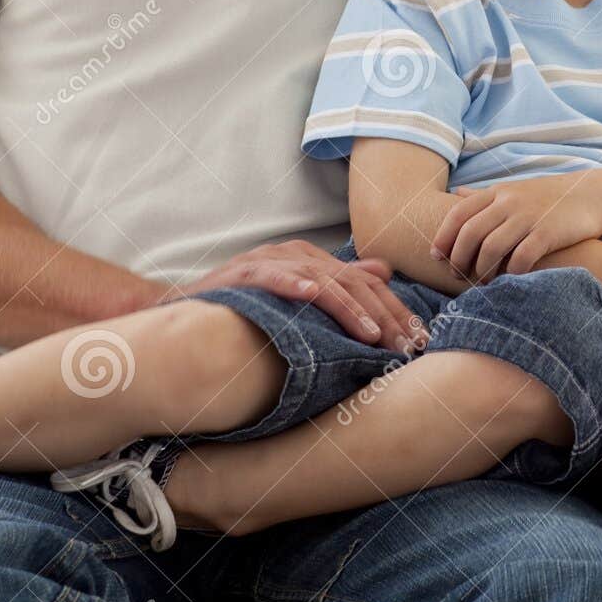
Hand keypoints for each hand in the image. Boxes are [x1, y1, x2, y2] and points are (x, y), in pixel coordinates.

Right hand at [163, 242, 426, 354]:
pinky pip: (275, 276)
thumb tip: (385, 271)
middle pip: (353, 283)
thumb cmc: (245, 306)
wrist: (184, 307)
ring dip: (350, 308)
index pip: (367, 283)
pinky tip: (313, 295)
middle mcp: (298, 254)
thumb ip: (339, 282)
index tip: (417, 340)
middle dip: (384, 316)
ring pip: (322, 281)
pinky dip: (295, 284)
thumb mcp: (298, 294)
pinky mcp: (246, 272)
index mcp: (314, 260)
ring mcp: (272, 260)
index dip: (395, 310)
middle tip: (406, 346)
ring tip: (373, 334)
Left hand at [430, 179, 601, 281]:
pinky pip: (521, 258)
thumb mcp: (513, 190)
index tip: (437, 257)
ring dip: (482, 270)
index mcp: (497, 192)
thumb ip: (484, 195)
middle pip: (470, 233)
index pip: (458, 214)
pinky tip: (510, 281)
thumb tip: (455, 194)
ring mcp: (528, 216)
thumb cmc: (547, 198)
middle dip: (459, 259)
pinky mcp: (548, 233)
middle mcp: (509, 202)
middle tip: (458, 276)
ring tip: (482, 282)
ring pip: (491, 248)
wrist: (590, 196)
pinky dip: (511, 273)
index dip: (443, 237)